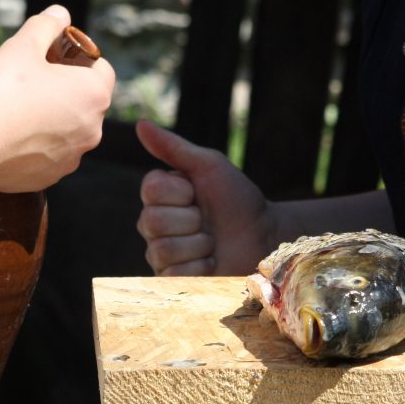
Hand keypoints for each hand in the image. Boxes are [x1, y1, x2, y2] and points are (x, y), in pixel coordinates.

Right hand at [0, 5, 115, 198]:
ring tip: (19, 107)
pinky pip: (53, 151)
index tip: (53, 56)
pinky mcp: (55, 175)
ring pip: (70, 126)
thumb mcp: (21, 48)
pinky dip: (39, 141)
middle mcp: (94, 129)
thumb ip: (46, 27)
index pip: (102, 69)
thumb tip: (60, 14)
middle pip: (87, 99)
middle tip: (32, 79)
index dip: (80, 58)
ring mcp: (75, 155)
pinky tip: (13, 133)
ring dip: (53, 115)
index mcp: (94, 95)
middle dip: (65, 86)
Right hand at [135, 120, 287, 275]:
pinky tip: (211, 261)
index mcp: (159, 195)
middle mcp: (154, 224)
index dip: (181, 192)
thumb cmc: (238, 198)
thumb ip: (174, 148)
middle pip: (152, 222)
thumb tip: (140, 124)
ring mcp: (161, 253)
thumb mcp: (210, 167)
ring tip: (212, 242)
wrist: (264, 236)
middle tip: (208, 221)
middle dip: (191, 220)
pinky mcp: (173, 279)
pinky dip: (200, 267)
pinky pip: (173, 273)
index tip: (198, 193)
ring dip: (198, 244)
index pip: (150, 190)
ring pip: (162, 249)